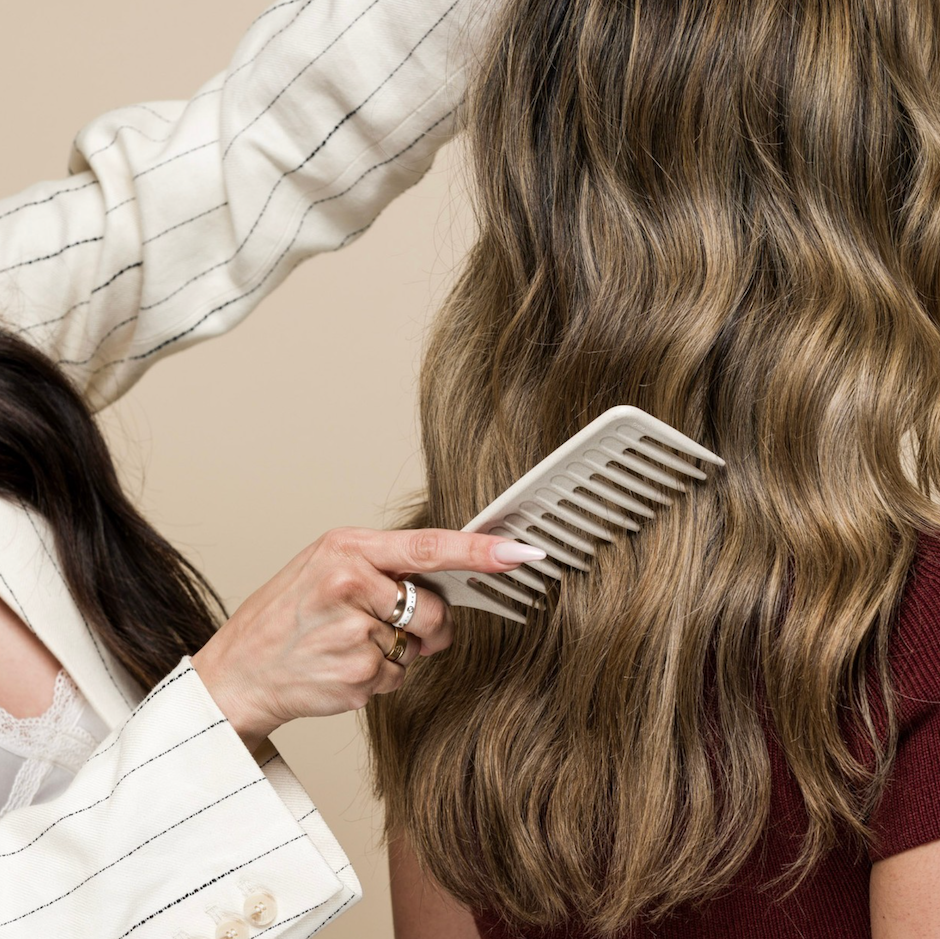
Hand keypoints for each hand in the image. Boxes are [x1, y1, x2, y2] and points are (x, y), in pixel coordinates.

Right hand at [190, 527, 542, 751]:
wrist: (239, 671)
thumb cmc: (287, 615)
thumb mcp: (326, 566)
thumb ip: (386, 568)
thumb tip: (450, 586)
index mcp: (346, 549)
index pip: (428, 547)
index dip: (480, 550)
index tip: (521, 552)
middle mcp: (349, 585)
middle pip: (433, 610)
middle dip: (425, 625)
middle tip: (380, 623)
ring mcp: (353, 635)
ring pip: (418, 648)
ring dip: (395, 652)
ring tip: (346, 644)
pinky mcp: (356, 677)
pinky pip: (399, 677)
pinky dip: (379, 676)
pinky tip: (340, 667)